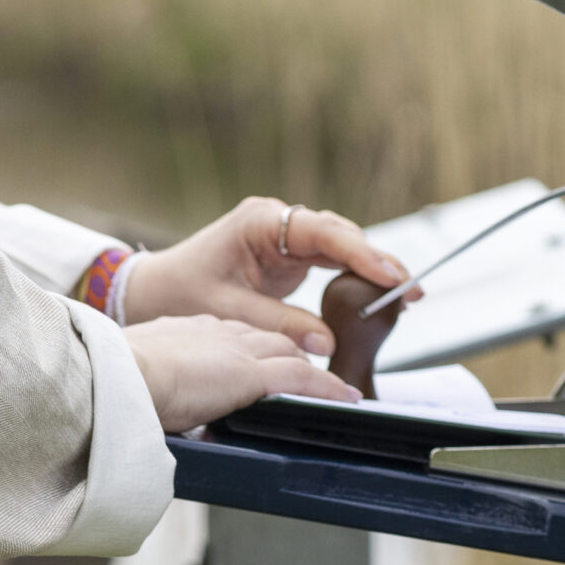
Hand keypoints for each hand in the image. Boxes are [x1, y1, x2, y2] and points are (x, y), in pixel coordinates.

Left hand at [121, 196, 419, 356]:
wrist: (152, 290)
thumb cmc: (181, 292)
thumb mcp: (229, 312)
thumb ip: (281, 325)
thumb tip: (328, 343)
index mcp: (260, 222)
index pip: (323, 233)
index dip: (362, 254)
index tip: (391, 275)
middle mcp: (276, 222)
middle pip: (340, 235)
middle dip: (377, 261)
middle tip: (412, 290)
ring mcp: (283, 236)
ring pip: (340, 245)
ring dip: (370, 268)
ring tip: (405, 295)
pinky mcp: (286, 254)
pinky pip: (329, 260)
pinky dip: (352, 275)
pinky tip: (376, 294)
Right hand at [124, 315, 359, 431]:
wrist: (117, 373)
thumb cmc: (113, 379)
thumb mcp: (134, 376)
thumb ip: (153, 386)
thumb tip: (149, 411)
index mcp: (184, 330)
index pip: (230, 334)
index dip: (250, 347)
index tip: (254, 359)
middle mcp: (215, 333)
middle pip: (265, 338)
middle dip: (287, 352)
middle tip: (304, 371)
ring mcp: (236, 351)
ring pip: (287, 353)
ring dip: (310, 369)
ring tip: (331, 386)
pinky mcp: (251, 374)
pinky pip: (301, 378)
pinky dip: (327, 386)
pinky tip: (345, 396)